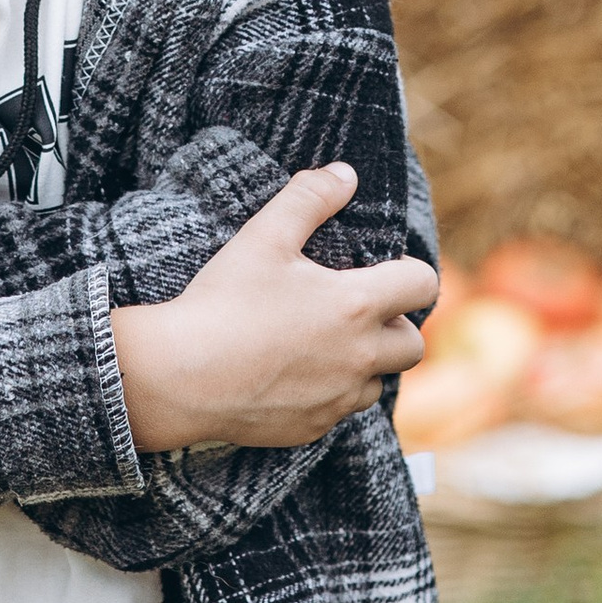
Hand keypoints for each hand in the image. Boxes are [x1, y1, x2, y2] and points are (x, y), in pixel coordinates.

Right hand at [110, 165, 435, 457]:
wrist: (180, 375)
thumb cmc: (223, 301)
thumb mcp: (264, 235)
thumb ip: (309, 197)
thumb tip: (345, 175)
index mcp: (354, 305)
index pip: (421, 285)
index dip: (410, 271)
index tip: (386, 268)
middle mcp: (358, 357)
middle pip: (412, 345)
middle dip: (395, 324)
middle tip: (356, 308)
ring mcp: (338, 398)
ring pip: (378, 382)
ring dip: (366, 362)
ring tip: (325, 341)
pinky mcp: (313, 428)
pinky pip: (341, 410)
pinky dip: (332, 391)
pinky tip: (294, 372)